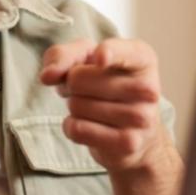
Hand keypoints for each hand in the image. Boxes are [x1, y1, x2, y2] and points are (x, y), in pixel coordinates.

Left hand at [39, 38, 168, 172]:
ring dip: (74, 107)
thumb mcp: (85, 58)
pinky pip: (78, 129)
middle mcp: (147, 86)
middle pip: (78, 79)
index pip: (120, 52)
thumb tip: (48, 76)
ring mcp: (141, 117)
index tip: (99, 57)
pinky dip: (72, 127)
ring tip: (92, 107)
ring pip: (76, 106)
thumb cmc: (105, 83)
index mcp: (142, 56)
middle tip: (87, 89)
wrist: (134, 130)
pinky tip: (89, 125)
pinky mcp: (128, 142)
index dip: (107, 53)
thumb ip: (63, 56)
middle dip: (71, 84)